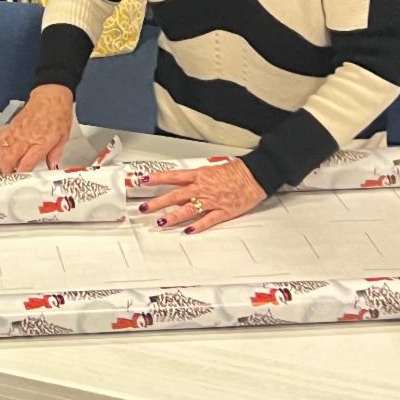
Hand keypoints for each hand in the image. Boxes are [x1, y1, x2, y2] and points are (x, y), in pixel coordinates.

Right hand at [0, 84, 74, 172]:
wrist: (51, 95)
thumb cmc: (59, 113)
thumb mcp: (63, 137)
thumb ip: (55, 153)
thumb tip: (52, 165)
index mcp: (41, 142)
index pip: (26, 163)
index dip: (22, 173)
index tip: (22, 179)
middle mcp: (27, 137)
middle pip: (10, 158)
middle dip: (7, 170)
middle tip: (8, 177)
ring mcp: (18, 131)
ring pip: (3, 150)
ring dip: (2, 161)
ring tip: (4, 168)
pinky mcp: (13, 125)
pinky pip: (2, 139)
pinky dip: (1, 148)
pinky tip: (3, 153)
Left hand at [139, 160, 266, 233]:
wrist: (255, 175)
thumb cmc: (236, 171)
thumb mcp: (212, 169)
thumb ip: (196, 177)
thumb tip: (181, 183)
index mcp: (199, 175)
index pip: (173, 176)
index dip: (157, 178)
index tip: (143, 180)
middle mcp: (203, 188)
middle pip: (175, 195)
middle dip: (158, 202)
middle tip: (144, 208)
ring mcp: (213, 200)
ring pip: (188, 209)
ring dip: (173, 217)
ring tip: (161, 223)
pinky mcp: (224, 211)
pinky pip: (208, 220)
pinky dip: (198, 226)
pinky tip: (188, 231)